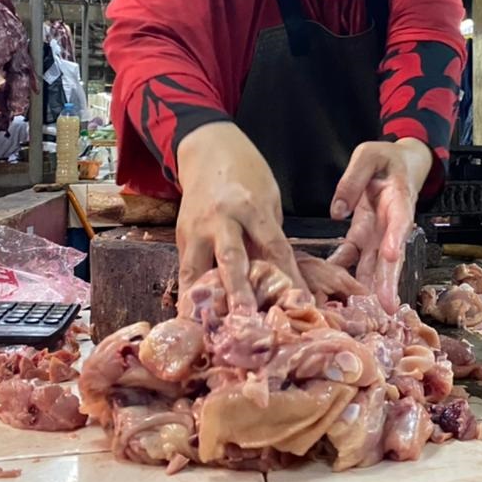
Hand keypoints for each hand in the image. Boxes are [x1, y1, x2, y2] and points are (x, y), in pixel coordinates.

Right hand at [175, 121, 301, 313]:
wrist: (207, 148)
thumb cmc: (247, 175)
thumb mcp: (269, 198)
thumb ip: (270, 235)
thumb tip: (280, 277)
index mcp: (251, 207)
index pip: (274, 246)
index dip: (288, 277)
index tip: (301, 303)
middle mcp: (221, 219)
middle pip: (231, 259)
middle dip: (238, 292)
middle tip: (246, 321)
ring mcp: (196, 229)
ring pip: (197, 269)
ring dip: (204, 302)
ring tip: (208, 333)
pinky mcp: (181, 237)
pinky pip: (186, 270)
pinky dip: (190, 295)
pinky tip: (193, 321)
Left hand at [327, 138, 431, 312]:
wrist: (398, 164)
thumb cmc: (386, 159)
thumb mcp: (368, 156)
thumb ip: (353, 178)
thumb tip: (338, 210)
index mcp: (399, 199)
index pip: (400, 221)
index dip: (395, 240)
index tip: (390, 258)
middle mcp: (391, 223)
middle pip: (391, 256)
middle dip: (387, 282)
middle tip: (386, 307)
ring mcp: (378, 234)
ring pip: (374, 266)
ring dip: (370, 290)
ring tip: (365, 315)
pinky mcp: (364, 237)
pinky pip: (353, 258)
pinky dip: (343, 275)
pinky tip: (331, 292)